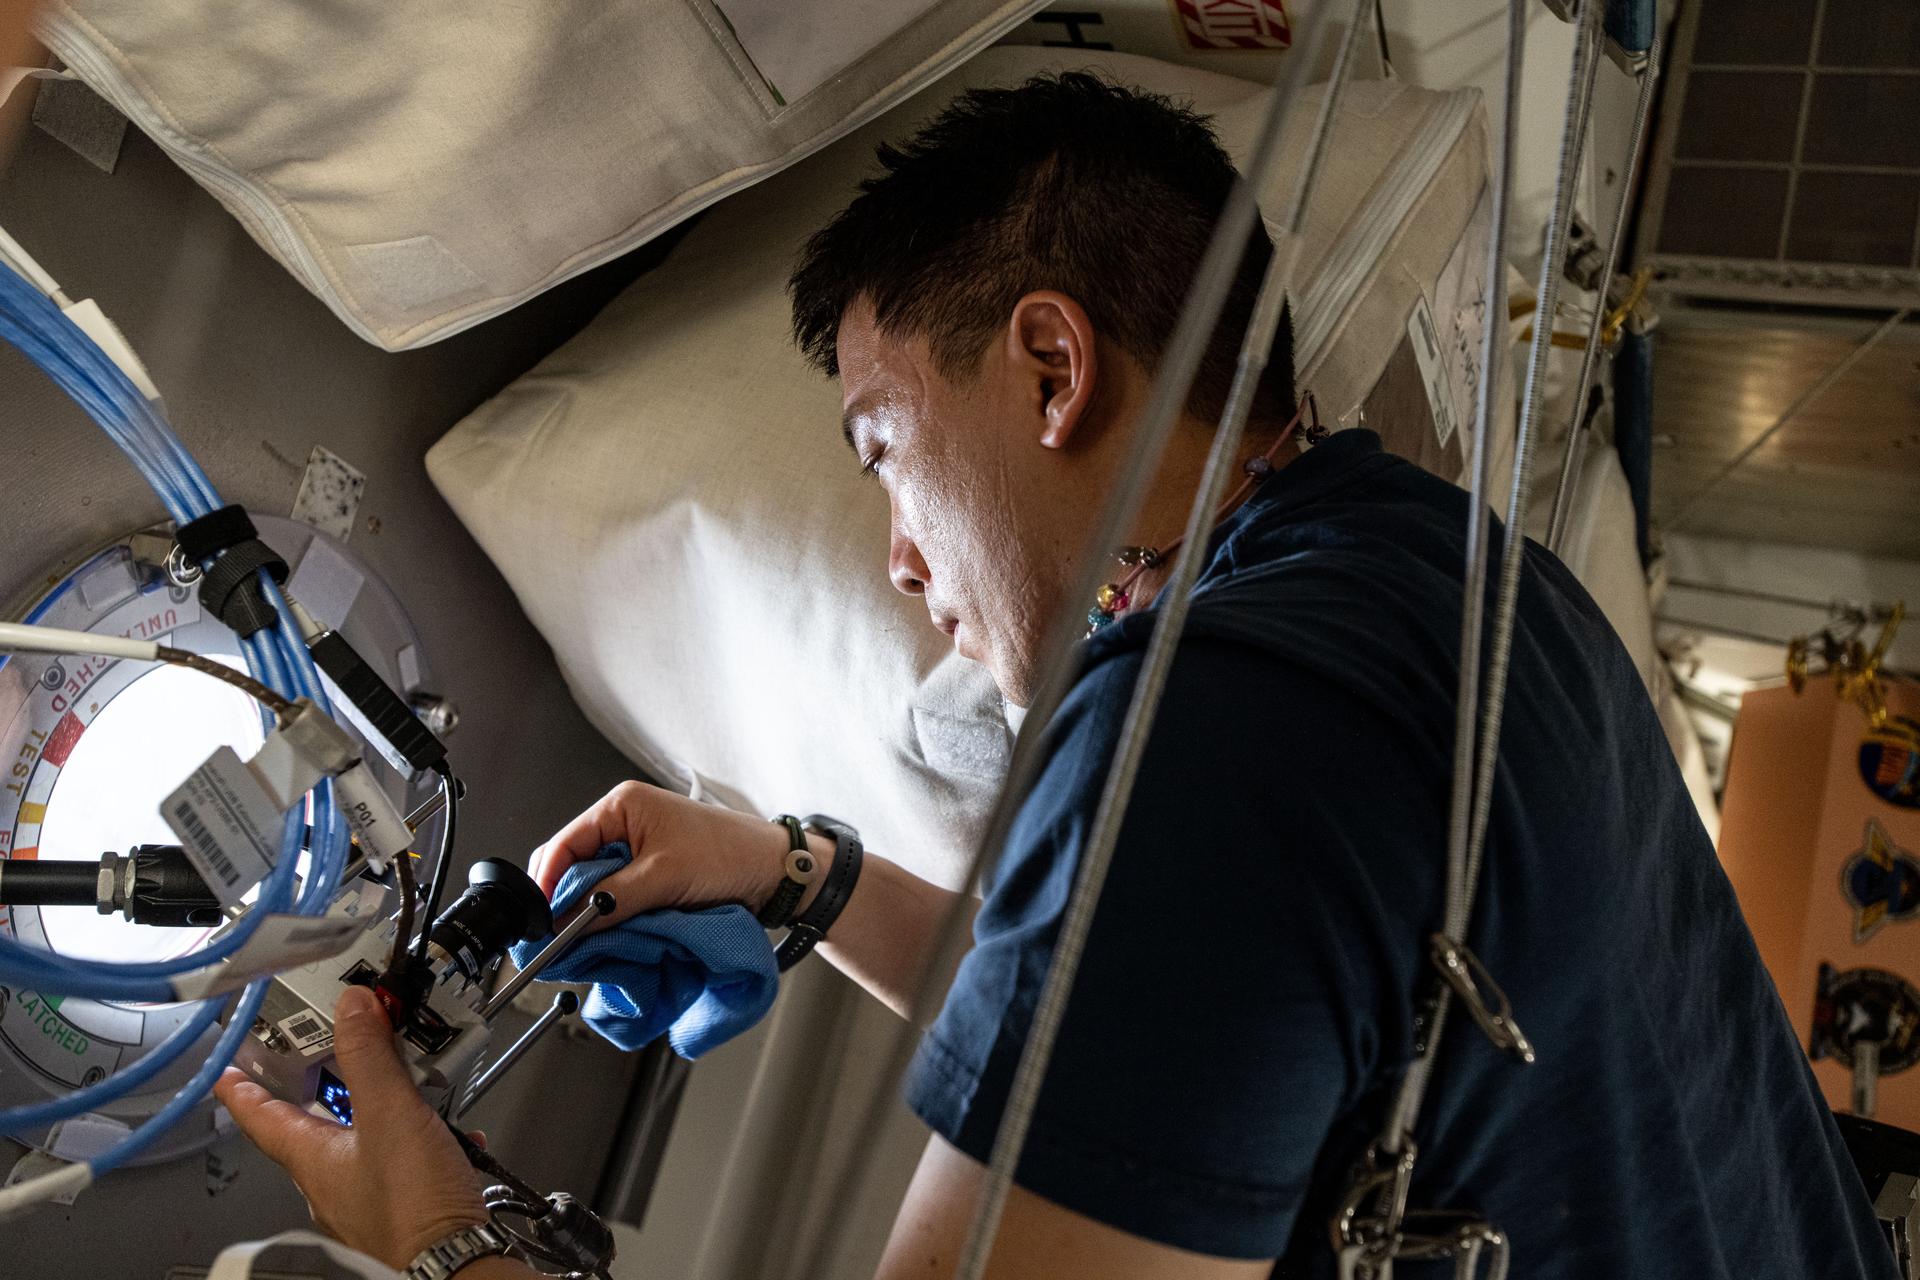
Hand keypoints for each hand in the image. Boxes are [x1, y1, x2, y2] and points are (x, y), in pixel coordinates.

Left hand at [214, 985, 492, 1270]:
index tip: (227, 1072)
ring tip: (410, 1088)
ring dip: (382, 1111)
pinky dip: (423, 1141)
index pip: (262, 1118)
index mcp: (313, 1159)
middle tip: (325, 1060)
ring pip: (361, 1142)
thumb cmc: (412, 1205)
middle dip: (323, 1090)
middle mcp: (331, 1183)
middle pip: (313, 1127)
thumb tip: (351, 1007)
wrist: (455, 1263)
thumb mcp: (390, 1114)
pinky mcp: (402, 1209)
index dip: (243, 1090)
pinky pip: (403, 1164)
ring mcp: (366, 1199)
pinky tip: (453, 1136)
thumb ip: (370, 1057)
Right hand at [530, 781, 828, 927]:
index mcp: (620, 806)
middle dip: (565, 903)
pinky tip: (606, 935)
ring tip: (581, 942)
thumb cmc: (729, 855)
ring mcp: (635, 849)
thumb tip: (566, 926)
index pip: (564, 845)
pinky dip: (609, 917)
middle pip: (573, 867)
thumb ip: (611, 901)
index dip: (547, 886)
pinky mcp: (648, 874)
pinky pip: (614, 896)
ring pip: (592, 886)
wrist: (774, 871)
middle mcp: (623, 823)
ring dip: (588, 913)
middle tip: (558, 940)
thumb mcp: (663, 878)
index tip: (539, 924)